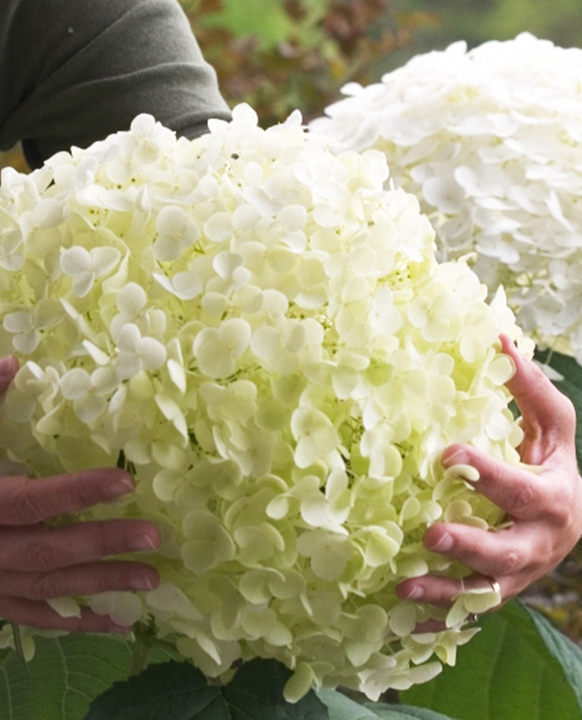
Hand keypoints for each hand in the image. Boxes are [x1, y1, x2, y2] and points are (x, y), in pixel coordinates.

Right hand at [0, 358, 159, 632]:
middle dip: (102, 545)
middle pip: (45, 551)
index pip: (24, 502)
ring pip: (45, 590)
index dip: (76, 492)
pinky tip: (113, 623)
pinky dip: (73, 623)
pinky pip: (30, 617)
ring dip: (100, 587)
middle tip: (153, 537)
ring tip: (150, 580)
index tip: (124, 482)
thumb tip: (11, 365)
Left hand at [397, 335, 581, 610]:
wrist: (569, 521)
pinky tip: (401, 624)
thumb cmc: (552, 466)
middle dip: (470, 546)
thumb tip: (496, 335)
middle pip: (507, 554)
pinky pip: (468, 615)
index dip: (488, 473)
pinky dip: (439, 622)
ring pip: (484, 594)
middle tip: (429, 535)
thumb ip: (528, 388)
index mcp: (551, 500)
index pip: (520, 488)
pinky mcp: (498, 594)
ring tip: (402, 590)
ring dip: (444, 594)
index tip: (447, 454)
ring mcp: (518, 577)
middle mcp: (537, 545)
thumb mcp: (553, 428)